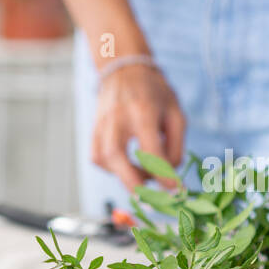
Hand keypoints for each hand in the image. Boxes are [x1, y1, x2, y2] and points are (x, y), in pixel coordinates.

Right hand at [91, 62, 185, 191]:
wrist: (124, 71)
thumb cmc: (154, 93)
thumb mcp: (175, 113)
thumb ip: (175, 145)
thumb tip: (169, 174)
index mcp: (142, 112)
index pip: (151, 151)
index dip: (164, 175)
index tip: (176, 190)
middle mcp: (117, 119)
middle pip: (117, 159)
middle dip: (135, 183)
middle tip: (153, 196)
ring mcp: (100, 126)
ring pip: (106, 162)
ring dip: (125, 175)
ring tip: (143, 174)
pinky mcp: (92, 132)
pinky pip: (98, 159)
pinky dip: (113, 168)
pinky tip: (126, 164)